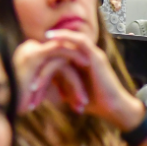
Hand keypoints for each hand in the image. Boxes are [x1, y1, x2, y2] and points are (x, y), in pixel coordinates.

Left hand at [21, 31, 144, 130]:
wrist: (112, 109)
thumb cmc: (91, 102)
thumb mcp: (69, 90)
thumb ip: (57, 83)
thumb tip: (39, 84)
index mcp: (79, 62)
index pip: (61, 51)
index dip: (48, 51)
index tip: (34, 52)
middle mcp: (85, 56)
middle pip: (65, 44)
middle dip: (52, 45)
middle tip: (38, 43)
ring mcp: (91, 54)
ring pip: (72, 39)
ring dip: (58, 37)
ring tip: (45, 36)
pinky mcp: (96, 57)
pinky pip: (81, 41)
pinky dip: (67, 36)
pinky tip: (54, 37)